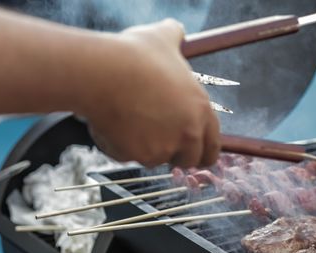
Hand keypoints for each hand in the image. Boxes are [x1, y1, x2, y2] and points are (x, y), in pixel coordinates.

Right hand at [79, 19, 220, 166]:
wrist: (103, 71)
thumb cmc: (134, 54)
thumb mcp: (163, 38)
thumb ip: (175, 36)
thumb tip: (176, 29)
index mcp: (201, 110)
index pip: (213, 147)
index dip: (203, 152)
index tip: (193, 153)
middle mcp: (188, 133)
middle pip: (188, 160)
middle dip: (174, 153)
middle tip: (157, 139)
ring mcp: (162, 148)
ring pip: (154, 157)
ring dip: (143, 146)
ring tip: (128, 117)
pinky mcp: (137, 155)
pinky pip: (126, 155)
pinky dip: (117, 145)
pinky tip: (110, 122)